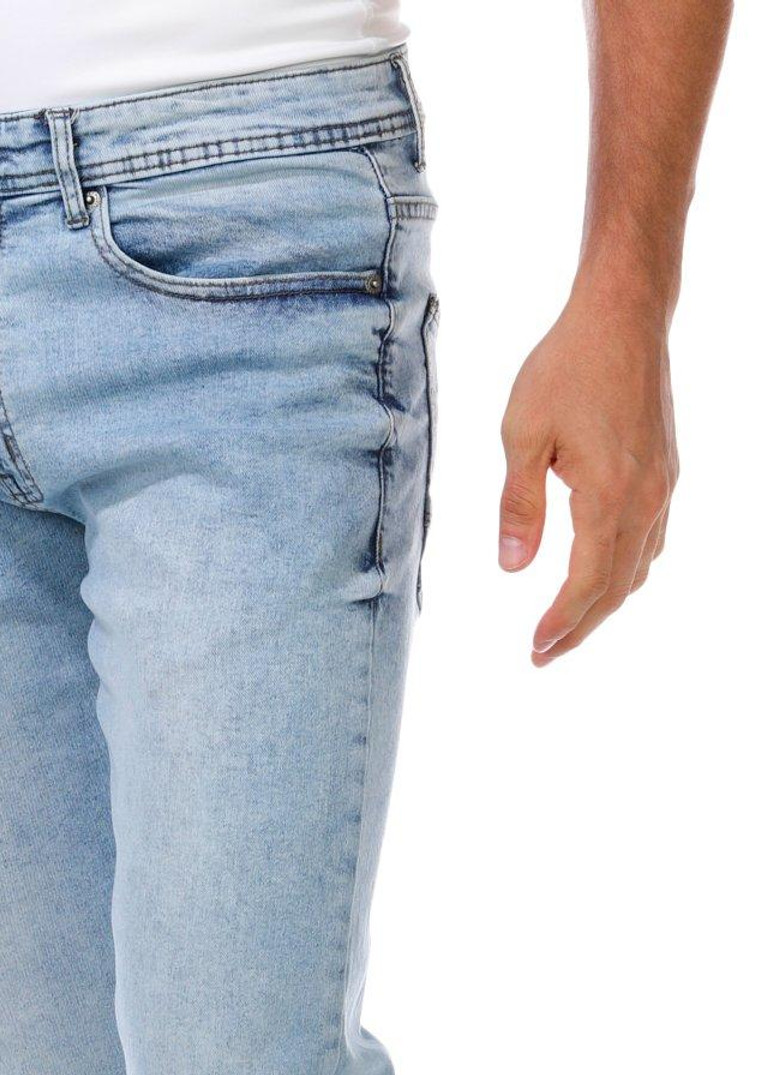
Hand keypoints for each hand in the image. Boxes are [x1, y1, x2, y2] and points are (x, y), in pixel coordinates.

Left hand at [498, 278, 677, 665]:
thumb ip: (518, 506)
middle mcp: (646, 499)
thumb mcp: (522, 435)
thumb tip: (511, 567)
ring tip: (569, 624)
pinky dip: (626, 571)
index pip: (587, 581)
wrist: (623, 316)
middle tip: (544, 655)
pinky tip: (603, 576)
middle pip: (617, 588)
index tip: (536, 648)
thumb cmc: (568, 366)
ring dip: (605, 603)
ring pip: (639, 568)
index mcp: (609, 495)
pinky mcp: (665, 472)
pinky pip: (651, 541)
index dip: (562, 622)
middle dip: (581, 627)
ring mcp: (662, 487)